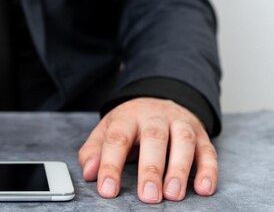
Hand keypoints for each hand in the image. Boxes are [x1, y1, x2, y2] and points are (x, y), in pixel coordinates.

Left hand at [78, 97, 217, 202]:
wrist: (157, 100)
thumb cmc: (129, 124)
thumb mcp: (106, 131)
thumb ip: (93, 151)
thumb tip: (89, 173)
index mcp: (127, 116)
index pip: (117, 139)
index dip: (111, 165)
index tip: (107, 190)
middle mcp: (155, 117)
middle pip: (154, 138)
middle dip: (151, 169)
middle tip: (148, 197)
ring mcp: (180, 123)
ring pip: (183, 142)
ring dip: (180, 169)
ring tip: (173, 195)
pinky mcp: (201, 134)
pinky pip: (208, 150)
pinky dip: (209, 170)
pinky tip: (203, 189)